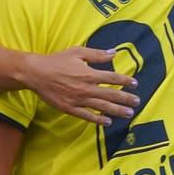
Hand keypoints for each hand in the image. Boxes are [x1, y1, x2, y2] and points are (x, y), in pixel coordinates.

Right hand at [22, 47, 140, 125]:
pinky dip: (98, 119)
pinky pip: (87, 115)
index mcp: (89, 73)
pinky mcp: (69, 108)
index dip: (125, 81)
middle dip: (125, 98)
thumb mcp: (78, 52)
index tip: (134, 84)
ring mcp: (78, 100)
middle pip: (110, 94)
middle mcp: (86, 88)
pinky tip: (108, 122)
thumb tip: (114, 52)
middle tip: (137, 102)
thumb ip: (97, 54)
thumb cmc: (57, 61)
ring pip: (101, 106)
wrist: (36, 73)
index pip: (112, 78)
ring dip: (117, 110)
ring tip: (129, 113)